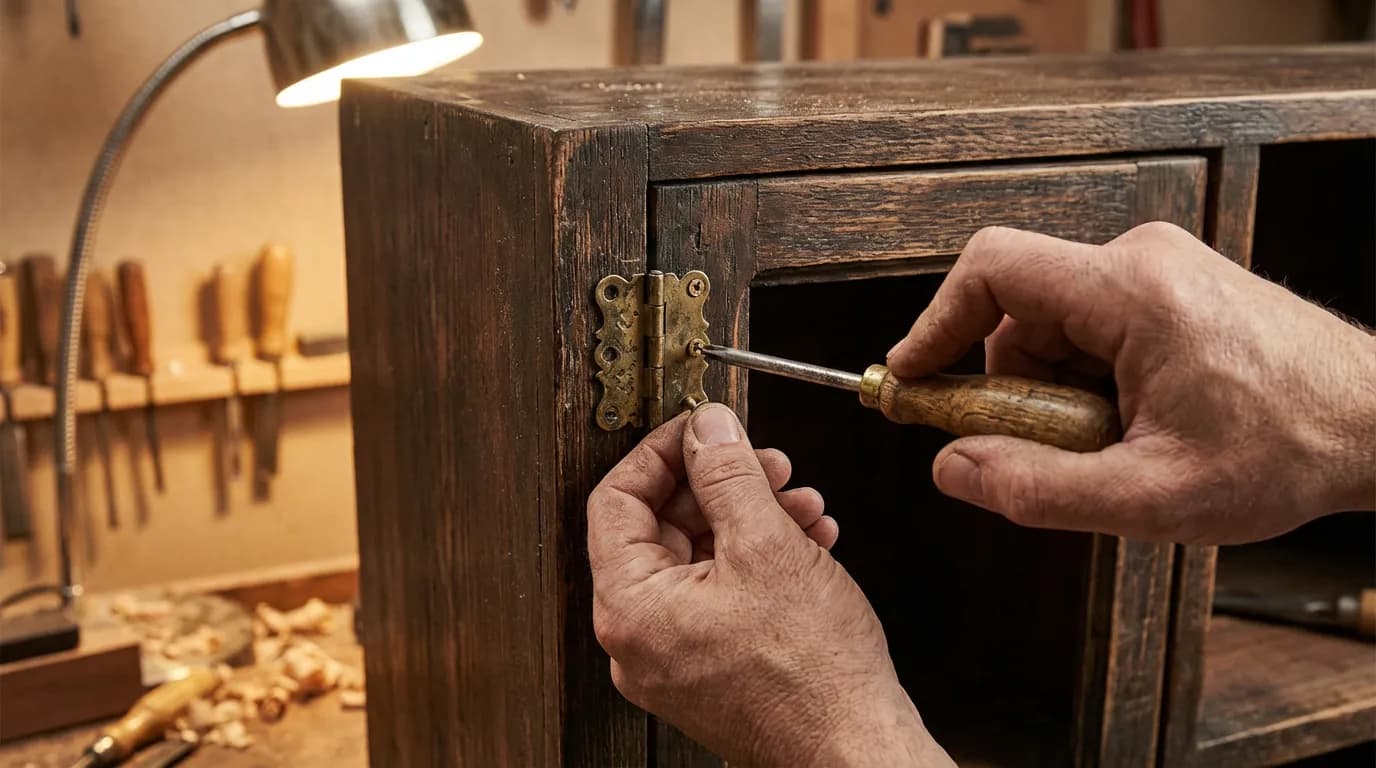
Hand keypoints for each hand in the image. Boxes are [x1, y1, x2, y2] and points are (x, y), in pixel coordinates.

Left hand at [587, 405, 953, 766]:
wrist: (854, 746)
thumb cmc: (812, 673)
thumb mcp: (766, 544)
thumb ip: (727, 474)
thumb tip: (706, 429)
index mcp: (630, 608)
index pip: (615, 500)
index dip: (661, 452)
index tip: (699, 429)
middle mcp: (637, 641)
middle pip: (660, 529)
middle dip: (720, 487)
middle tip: (765, 464)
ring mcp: (671, 661)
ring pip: (697, 562)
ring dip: (748, 520)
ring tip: (800, 506)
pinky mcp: (706, 673)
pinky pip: (717, 597)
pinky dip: (756, 563)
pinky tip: (804, 544)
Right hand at [887, 222, 1374, 543]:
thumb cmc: (1291, 449)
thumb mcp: (1153, 495)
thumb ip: (1036, 488)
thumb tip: (952, 469)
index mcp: (1132, 291)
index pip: (993, 270)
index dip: (934, 324)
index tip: (908, 378)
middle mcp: (1141, 260)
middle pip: (1018, 312)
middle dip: (1010, 389)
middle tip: (1039, 453)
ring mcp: (1159, 271)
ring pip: (1053, 328)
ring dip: (1054, 394)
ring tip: (1115, 448)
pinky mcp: (1170, 290)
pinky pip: (1090, 331)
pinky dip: (1087, 385)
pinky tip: (1134, 428)